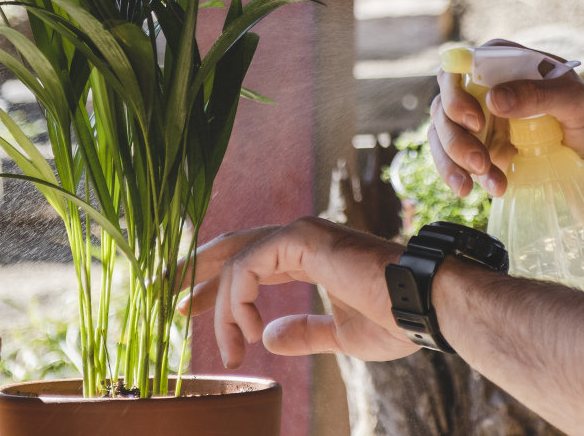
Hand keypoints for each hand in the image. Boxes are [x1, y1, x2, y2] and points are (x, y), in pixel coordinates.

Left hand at [182, 217, 418, 367]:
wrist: (426, 306)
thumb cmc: (397, 319)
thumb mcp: (340, 335)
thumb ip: (304, 333)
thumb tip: (270, 338)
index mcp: (309, 256)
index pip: (247, 263)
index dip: (214, 287)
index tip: (186, 311)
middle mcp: (301, 238)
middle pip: (229, 248)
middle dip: (192, 272)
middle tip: (157, 294)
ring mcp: (301, 233)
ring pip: (235, 261)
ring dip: (220, 308)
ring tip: (228, 349)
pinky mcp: (303, 239)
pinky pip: (249, 267)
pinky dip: (241, 301)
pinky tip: (252, 331)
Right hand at [429, 37, 583, 197]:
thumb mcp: (574, 99)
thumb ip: (537, 93)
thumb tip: (494, 99)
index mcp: (500, 61)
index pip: (459, 67)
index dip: (456, 94)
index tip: (475, 121)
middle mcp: (480, 86)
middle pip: (443, 105)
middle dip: (455, 138)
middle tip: (480, 163)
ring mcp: (475, 117)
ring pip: (441, 134)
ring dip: (454, 161)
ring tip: (484, 182)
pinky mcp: (476, 145)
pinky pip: (452, 159)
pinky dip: (461, 176)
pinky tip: (489, 188)